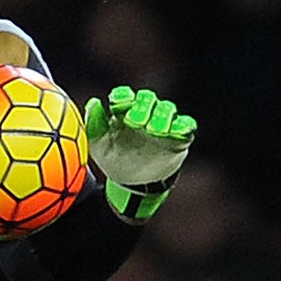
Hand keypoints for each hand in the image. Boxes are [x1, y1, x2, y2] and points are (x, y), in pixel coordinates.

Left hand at [83, 85, 196, 219]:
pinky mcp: (179, 137)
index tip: (117, 105)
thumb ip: (95, 124)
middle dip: (142, 107)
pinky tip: (176, 131)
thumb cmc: (113, 159)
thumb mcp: (98, 145)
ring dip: (162, 116)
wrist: (132, 183)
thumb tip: (94, 102)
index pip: (124, 96)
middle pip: (147, 99)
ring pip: (167, 110)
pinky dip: (184, 126)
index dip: (122, 97)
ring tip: (153, 130)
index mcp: (123, 111)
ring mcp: (163, 123)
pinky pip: (186, 126)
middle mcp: (144, 112)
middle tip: (134, 122)